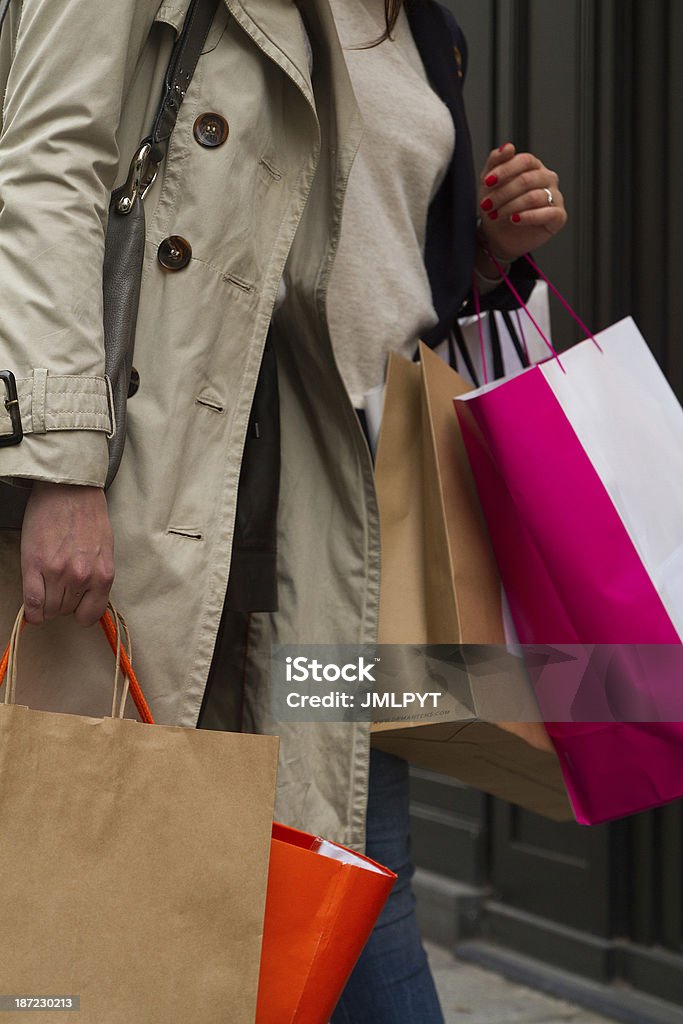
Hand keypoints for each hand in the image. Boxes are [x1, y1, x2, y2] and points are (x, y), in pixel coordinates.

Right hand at [21, 482, 114, 626]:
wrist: (69, 489)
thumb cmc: (88, 515)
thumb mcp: (105, 549)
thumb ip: (98, 575)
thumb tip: (89, 597)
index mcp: (103, 574)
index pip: (91, 614)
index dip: (81, 612)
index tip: (76, 607)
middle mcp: (82, 577)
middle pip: (67, 611)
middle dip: (63, 603)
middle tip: (60, 589)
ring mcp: (57, 572)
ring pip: (49, 608)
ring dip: (47, 604)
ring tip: (48, 589)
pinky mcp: (35, 565)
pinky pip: (32, 602)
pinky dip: (32, 611)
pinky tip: (33, 610)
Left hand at [477, 143, 567, 262]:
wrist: (499, 235)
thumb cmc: (497, 206)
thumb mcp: (490, 182)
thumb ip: (496, 161)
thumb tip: (508, 147)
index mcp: (533, 166)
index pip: (525, 160)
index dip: (505, 170)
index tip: (487, 182)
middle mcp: (547, 178)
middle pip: (527, 179)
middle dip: (502, 193)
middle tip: (487, 205)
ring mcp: (555, 197)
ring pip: (534, 197)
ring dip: (510, 207)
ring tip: (496, 215)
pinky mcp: (558, 217)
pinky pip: (547, 213)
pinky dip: (528, 216)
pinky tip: (514, 220)